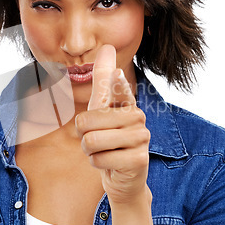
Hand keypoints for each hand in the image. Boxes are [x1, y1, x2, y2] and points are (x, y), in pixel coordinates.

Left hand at [75, 45, 150, 205]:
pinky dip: (98, 164)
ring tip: (104, 152)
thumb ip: (104, 81)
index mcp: (127, 103)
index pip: (118, 87)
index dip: (115, 81)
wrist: (123, 177)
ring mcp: (141, 138)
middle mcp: (137, 116)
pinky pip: (99, 160)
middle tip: (98, 141)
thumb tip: (108, 47)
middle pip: (86, 121)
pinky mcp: (139, 159)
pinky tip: (111, 164)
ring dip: (90, 152)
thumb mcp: (102, 109)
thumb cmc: (109, 139)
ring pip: (91, 141)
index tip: (114, 69)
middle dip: (83, 137)